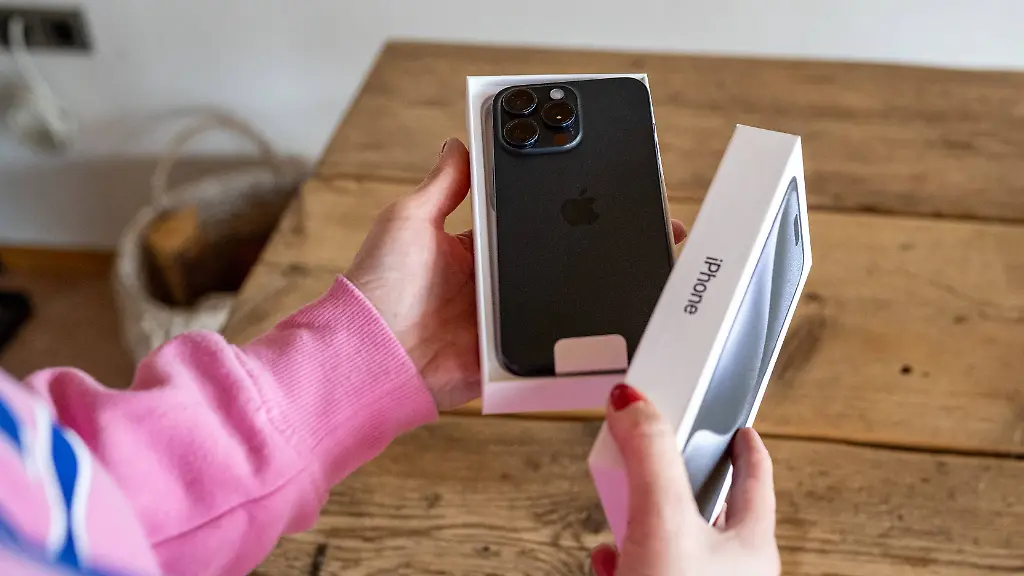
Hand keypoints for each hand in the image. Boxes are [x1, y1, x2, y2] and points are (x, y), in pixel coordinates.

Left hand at [347, 139, 686, 410]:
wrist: (374, 353)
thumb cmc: (378, 286)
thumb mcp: (408, 219)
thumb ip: (441, 184)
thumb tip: (457, 143)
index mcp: (466, 251)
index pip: (510, 222)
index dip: (534, 208)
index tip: (562, 186)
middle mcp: (483, 284)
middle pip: (533, 258)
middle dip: (556, 246)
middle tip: (585, 226)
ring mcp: (495, 319)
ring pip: (544, 296)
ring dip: (559, 287)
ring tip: (587, 268)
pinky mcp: (503, 353)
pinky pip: (539, 340)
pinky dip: (555, 333)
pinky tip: (573, 315)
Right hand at [591, 384, 780, 575]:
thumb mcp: (664, 519)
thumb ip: (650, 455)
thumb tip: (631, 403)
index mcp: (750, 544)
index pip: (756, 478)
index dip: (746, 447)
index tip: (742, 428)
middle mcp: (730, 568)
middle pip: (711, 506)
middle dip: (681, 480)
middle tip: (660, 457)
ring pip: (674, 540)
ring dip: (644, 519)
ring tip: (624, 505)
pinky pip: (646, 570)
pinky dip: (624, 556)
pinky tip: (609, 556)